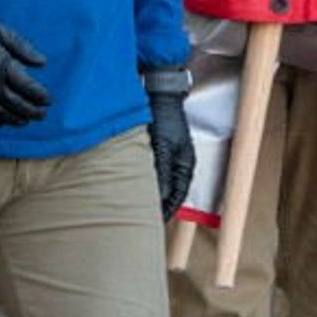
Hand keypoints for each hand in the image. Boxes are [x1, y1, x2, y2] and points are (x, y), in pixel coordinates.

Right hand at [0, 7, 48, 128]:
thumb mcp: (0, 29)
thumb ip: (22, 47)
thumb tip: (42, 62)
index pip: (26, 86)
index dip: (39, 95)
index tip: (48, 100)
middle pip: (14, 103)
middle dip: (31, 111)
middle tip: (41, 114)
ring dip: (13, 119)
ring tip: (24, 121)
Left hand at [146, 73, 192, 220]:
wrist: (158, 93)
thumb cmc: (165, 117)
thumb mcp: (163, 145)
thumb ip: (161, 170)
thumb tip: (161, 194)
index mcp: (184, 165)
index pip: (178, 196)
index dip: (167, 211)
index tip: (154, 222)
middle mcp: (178, 164)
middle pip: (169, 193)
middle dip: (157, 206)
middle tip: (142, 220)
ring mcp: (168, 158)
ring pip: (160, 184)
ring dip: (150, 194)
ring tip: (135, 208)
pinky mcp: (157, 151)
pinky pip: (152, 173)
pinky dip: (144, 182)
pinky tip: (131, 187)